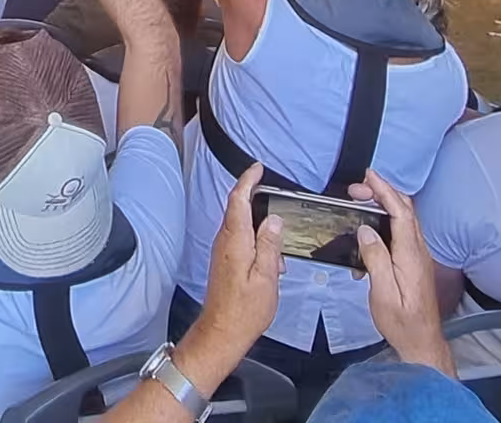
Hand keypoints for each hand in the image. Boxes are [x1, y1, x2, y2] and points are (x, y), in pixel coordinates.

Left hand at [179, 165, 282, 388]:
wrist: (222, 332)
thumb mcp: (266, 278)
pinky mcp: (224, 260)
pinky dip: (255, 241)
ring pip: (240, 224)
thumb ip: (270, 245)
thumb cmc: (244, 310)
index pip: (238, 199)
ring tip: (278, 249)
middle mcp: (224, 240)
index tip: (258, 168)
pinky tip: (269, 261)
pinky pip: (239, 239)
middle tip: (276, 200)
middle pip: (238, 208)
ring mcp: (222, 250)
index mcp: (235, 240)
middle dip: (256, 199)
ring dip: (258, 226)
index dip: (248, 180)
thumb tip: (274, 219)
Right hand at [352, 170, 452, 375]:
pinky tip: (370, 231)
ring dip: (384, 204)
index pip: (401, 213)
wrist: (422, 343)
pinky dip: (387, 220)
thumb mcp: (383, 293)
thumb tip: (365, 230)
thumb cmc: (402, 322)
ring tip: (361, 201)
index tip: (369, 176)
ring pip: (405, 219)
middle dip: (382, 192)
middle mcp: (418, 251)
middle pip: (405, 210)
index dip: (385, 190)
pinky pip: (402, 232)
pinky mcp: (415, 263)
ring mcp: (418, 256)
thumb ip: (375, 259)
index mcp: (410, 255)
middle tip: (358, 189)